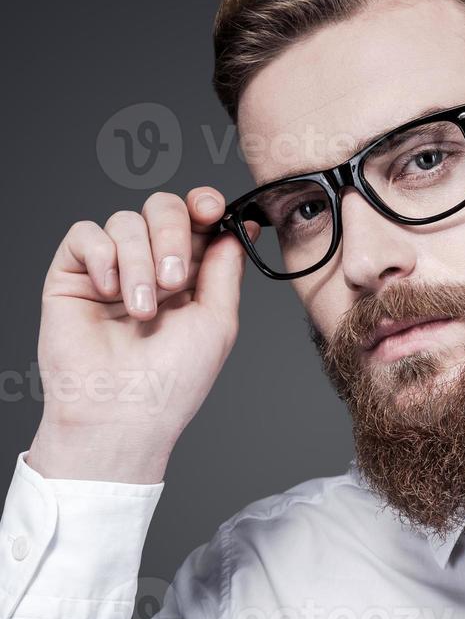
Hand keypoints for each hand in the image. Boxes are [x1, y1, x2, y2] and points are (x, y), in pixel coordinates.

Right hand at [27, 188, 258, 482]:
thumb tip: (238, 225)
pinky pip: (85, 234)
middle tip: (173, 280)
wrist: (122, 414)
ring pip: (125, 220)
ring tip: (140, 310)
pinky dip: (102, 256)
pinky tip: (109, 292)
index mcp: (188, 276)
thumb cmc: (172, 381)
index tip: (211, 209)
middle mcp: (150, 267)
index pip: (196, 220)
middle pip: (162, 208)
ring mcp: (110, 270)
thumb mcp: (217, 322)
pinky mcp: (72, 275)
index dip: (204, 204)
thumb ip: (226, 269)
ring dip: (139, 262)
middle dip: (172, 233)